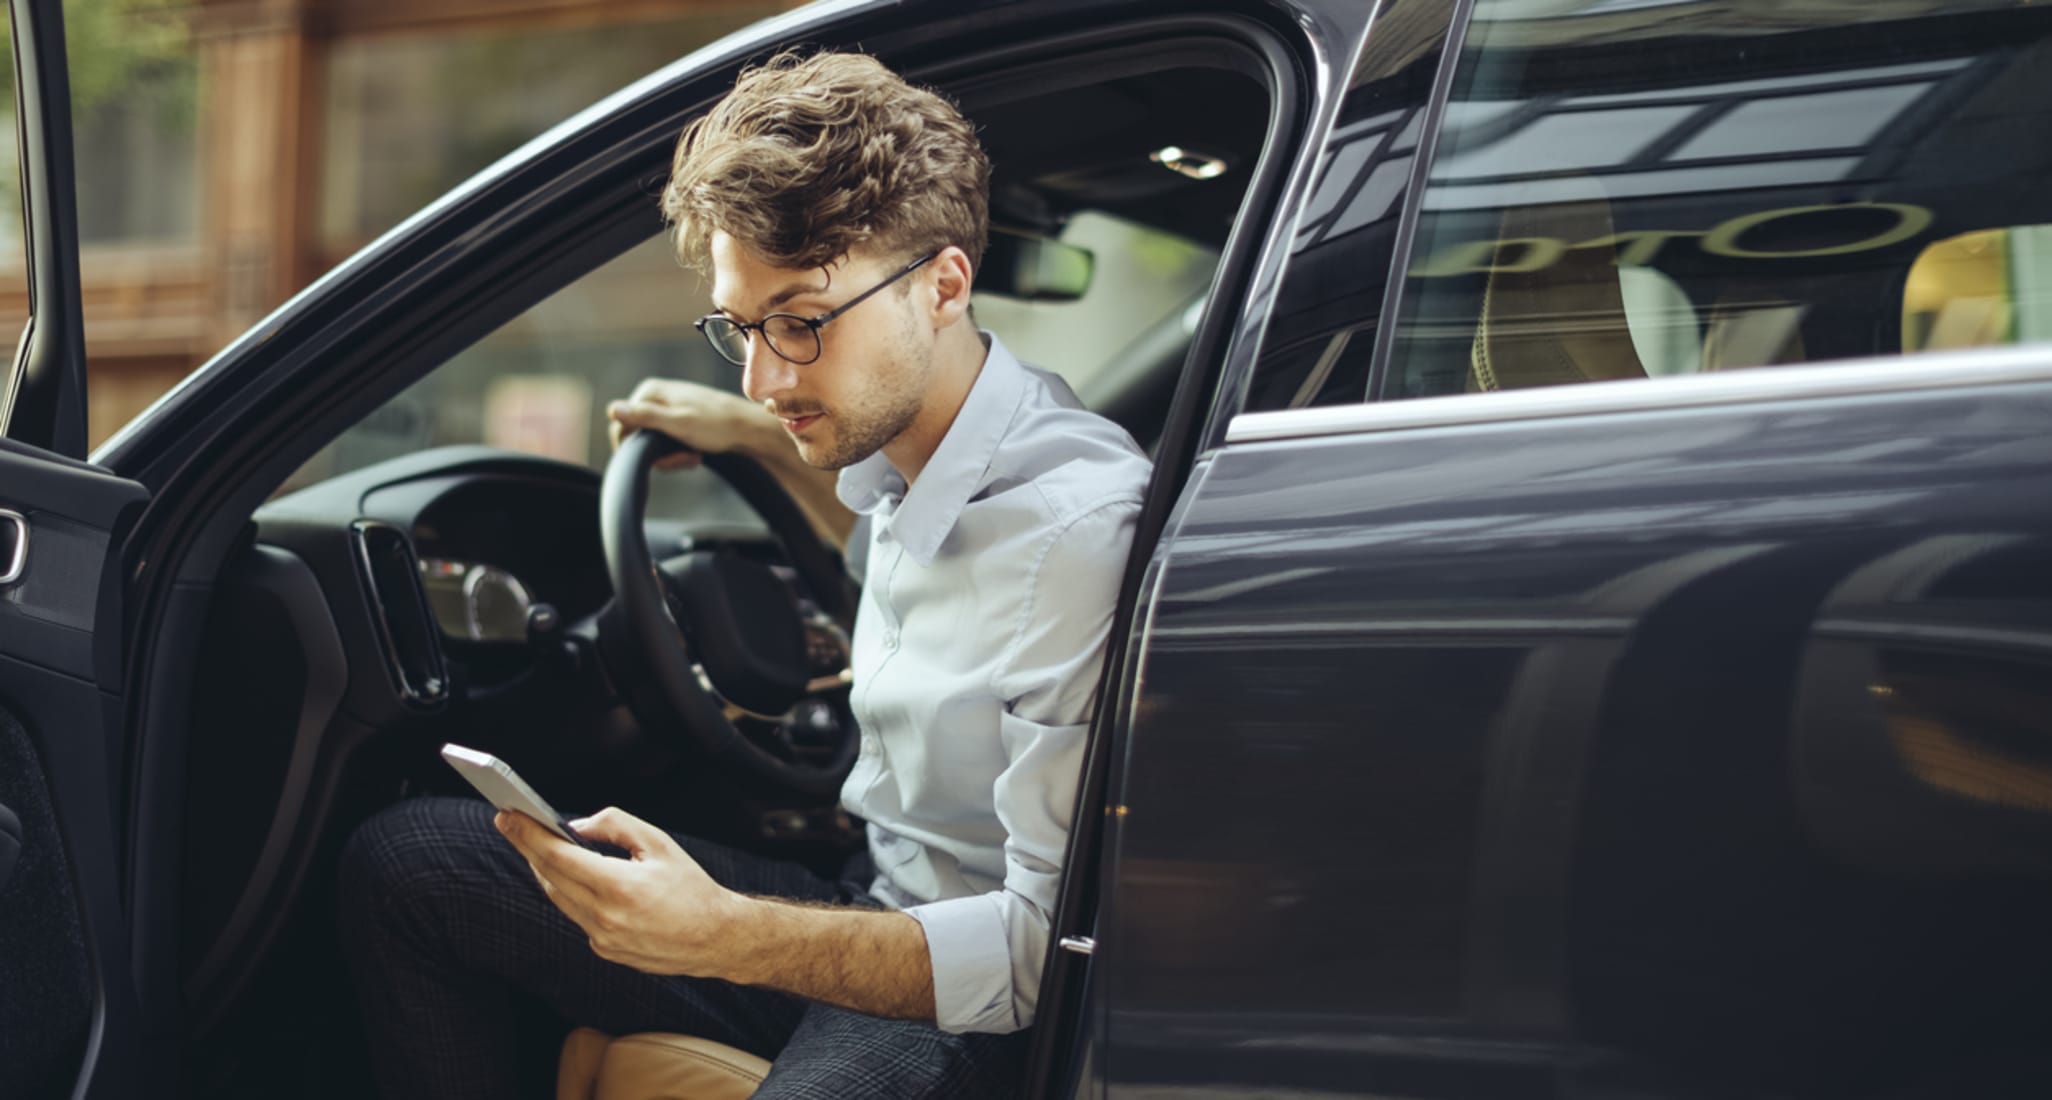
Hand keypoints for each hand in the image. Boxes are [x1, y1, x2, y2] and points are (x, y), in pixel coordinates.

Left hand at [494, 806, 749, 976]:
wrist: (715, 937)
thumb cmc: (691, 887)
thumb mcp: (659, 843)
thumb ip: (615, 827)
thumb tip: (576, 827)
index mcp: (620, 887)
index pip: (558, 857)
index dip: (528, 834)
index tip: (507, 815)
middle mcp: (605, 918)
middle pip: (549, 878)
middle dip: (528, 848)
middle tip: (512, 823)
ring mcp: (602, 939)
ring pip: (558, 898)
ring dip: (545, 870)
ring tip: (537, 845)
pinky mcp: (604, 950)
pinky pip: (576, 915)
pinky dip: (569, 892)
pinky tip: (571, 876)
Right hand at [607, 379, 777, 470]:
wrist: (750, 429)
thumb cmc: (717, 425)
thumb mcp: (677, 423)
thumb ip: (644, 417)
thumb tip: (612, 410)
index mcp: (650, 391)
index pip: (621, 427)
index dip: (638, 449)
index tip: (662, 459)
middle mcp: (656, 396)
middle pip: (638, 436)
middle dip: (659, 455)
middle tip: (684, 459)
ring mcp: (669, 408)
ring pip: (654, 442)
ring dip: (672, 456)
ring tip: (692, 457)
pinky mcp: (680, 420)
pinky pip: (668, 442)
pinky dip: (680, 453)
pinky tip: (695, 455)